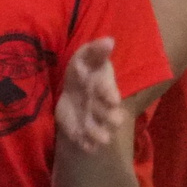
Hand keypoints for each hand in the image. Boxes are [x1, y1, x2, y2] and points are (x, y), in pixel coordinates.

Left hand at [54, 39, 126, 155]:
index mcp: (106, 90)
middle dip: (107, 118)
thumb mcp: (86, 57)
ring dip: (98, 135)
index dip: (110, 95)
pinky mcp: (83, 134)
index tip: (110, 98)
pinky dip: (86, 145)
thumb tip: (109, 40)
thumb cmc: (83, 72)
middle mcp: (104, 109)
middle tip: (96, 113)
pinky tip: (82, 144)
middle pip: (113, 119)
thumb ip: (96, 50)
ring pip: (103, 134)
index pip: (111, 94)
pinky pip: (88, 144)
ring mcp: (95, 123)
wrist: (74, 91)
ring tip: (92, 135)